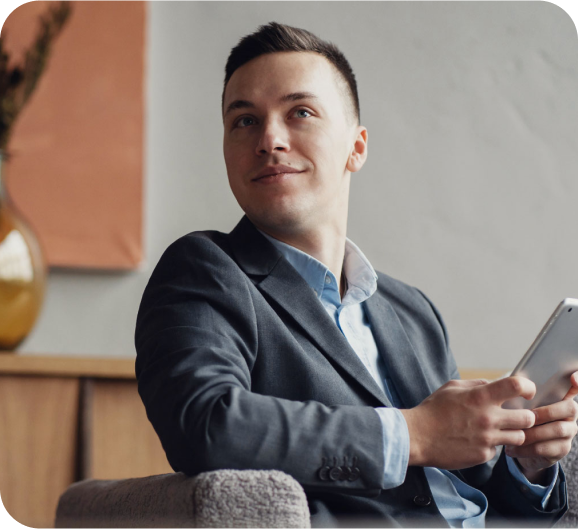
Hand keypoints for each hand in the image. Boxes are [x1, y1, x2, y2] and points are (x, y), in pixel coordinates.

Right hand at [400, 376, 535, 469]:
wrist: (417, 436)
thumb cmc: (433, 409)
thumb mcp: (452, 387)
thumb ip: (477, 384)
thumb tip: (494, 384)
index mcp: (480, 397)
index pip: (516, 386)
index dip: (527, 387)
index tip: (525, 392)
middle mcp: (487, 418)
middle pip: (528, 418)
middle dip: (525, 416)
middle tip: (515, 415)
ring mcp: (487, 439)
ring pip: (519, 437)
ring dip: (512, 432)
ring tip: (498, 429)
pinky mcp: (482, 456)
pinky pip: (497, 450)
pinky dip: (491, 445)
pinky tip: (476, 441)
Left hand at [504, 372, 577, 483]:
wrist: (523, 445)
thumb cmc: (519, 414)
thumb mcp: (518, 401)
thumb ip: (519, 392)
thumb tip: (501, 380)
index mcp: (559, 395)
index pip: (575, 385)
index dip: (577, 380)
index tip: (572, 378)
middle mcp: (569, 412)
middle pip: (571, 408)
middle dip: (547, 411)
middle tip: (528, 416)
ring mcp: (568, 431)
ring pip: (558, 430)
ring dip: (534, 432)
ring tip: (514, 434)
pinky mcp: (562, 448)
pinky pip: (547, 448)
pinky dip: (526, 448)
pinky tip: (511, 448)